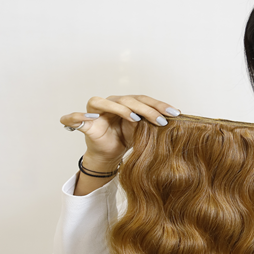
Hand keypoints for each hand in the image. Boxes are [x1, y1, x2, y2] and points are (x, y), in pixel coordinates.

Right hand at [59, 94, 180, 164]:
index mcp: (127, 103)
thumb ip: (155, 123)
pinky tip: (88, 118)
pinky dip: (77, 117)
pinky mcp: (84, 123)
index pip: (144, 99)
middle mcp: (111, 103)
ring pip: (104, 103)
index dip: (159, 105)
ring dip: (120, 109)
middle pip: (128, 100)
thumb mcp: (145, 132)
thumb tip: (179, 119)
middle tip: (161, 120)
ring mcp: (96, 111)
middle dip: (147, 109)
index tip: (175, 113)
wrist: (110, 153)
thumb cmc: (127, 138)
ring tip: (135, 118)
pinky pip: (75, 118)